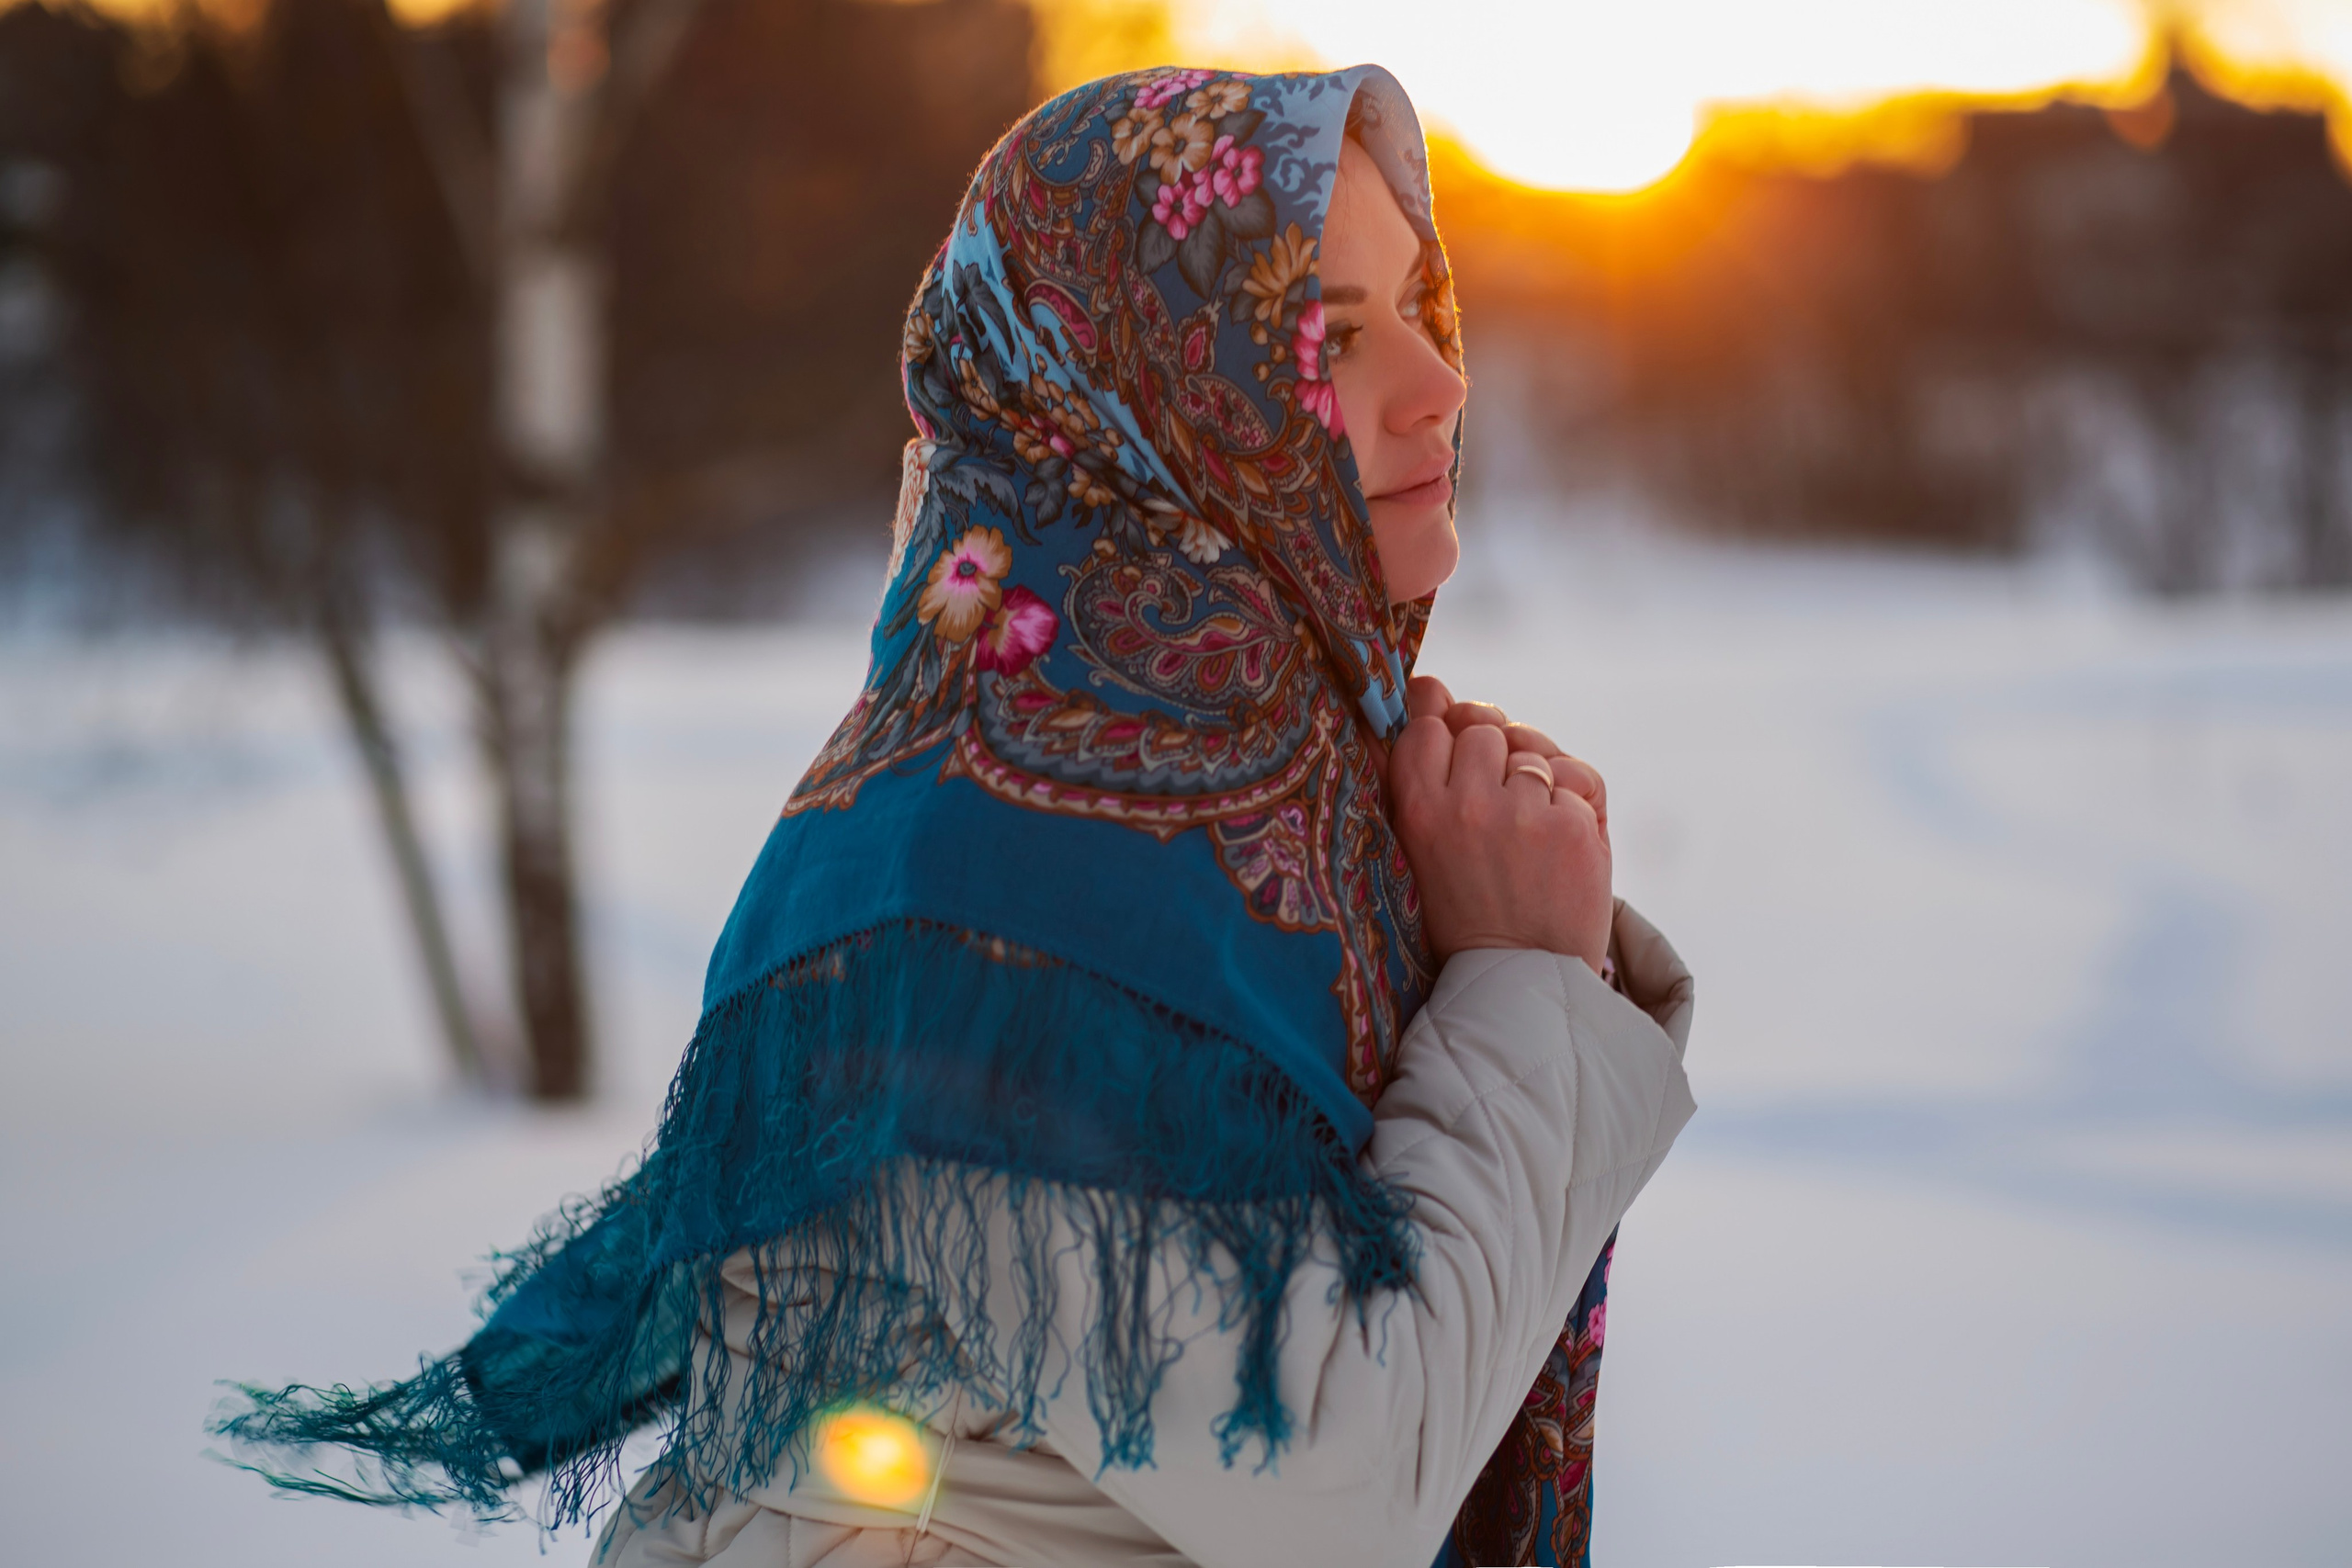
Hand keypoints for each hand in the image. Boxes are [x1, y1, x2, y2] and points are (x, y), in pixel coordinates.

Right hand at [1388, 676, 1613, 971]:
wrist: (1521, 982)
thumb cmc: (1466, 911)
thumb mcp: (1418, 846)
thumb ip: (1420, 772)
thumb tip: (1431, 685)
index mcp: (1416, 810)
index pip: (1427, 723)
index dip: (1446, 732)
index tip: (1456, 758)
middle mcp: (1466, 805)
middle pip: (1484, 727)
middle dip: (1496, 757)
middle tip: (1500, 809)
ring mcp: (1522, 814)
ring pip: (1532, 750)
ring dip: (1537, 780)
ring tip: (1530, 833)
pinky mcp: (1572, 826)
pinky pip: (1577, 777)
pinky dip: (1577, 804)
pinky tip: (1563, 843)